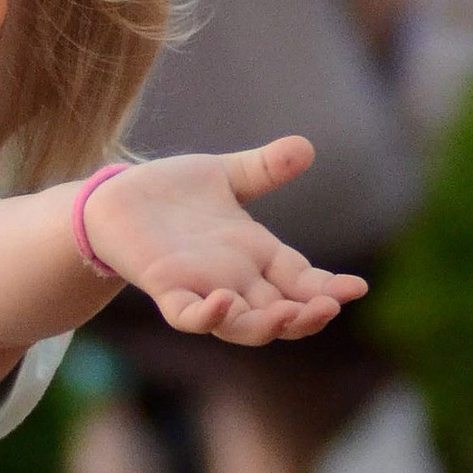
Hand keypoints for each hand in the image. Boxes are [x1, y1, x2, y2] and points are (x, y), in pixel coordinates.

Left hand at [86, 143, 368, 343]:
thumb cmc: (170, 193)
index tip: (357, 288)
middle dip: (306, 315)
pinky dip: (207, 316)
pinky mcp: (166, 289)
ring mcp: (201, 288)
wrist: (115, 199)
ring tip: (291, 315)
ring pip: (241, 325)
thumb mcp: (224, 176)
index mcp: (256, 255)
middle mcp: (235, 279)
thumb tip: (306, 147)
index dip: (328, 288)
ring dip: (267, 326)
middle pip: (280, 312)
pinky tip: (224, 302)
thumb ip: (263, 169)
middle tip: (329, 308)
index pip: (301, 280)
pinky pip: (188, 315)